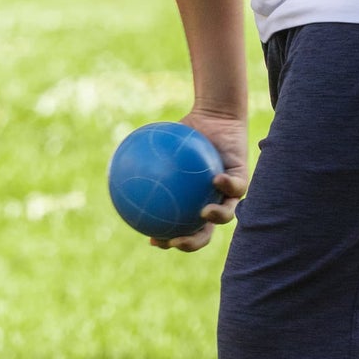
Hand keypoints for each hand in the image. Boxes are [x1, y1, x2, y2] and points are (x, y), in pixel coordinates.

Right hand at [152, 106, 250, 252]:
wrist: (214, 117)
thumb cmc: (185, 130)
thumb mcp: (162, 141)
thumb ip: (145, 155)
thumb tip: (116, 162)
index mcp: (193, 202)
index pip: (181, 229)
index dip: (169, 240)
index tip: (153, 240)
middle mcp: (211, 202)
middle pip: (204, 232)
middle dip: (192, 242)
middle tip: (176, 240)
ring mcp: (228, 194)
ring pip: (226, 214)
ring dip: (216, 217)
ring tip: (203, 213)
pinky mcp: (242, 180)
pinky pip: (235, 186)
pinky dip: (226, 186)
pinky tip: (215, 180)